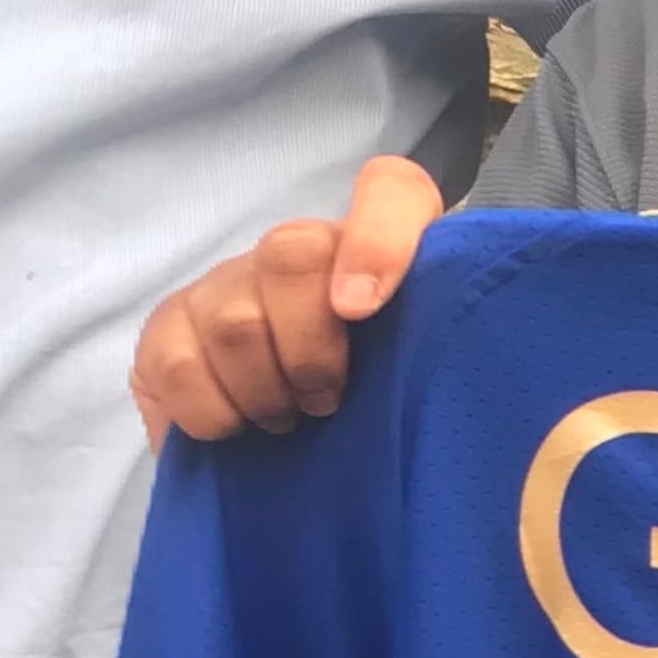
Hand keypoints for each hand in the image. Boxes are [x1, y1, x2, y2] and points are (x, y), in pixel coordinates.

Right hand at [133, 154, 447, 443]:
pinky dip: (210, 410)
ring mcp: (223, 286)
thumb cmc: (374, 414)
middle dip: (310, 349)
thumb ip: (453, 350)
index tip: (363, 311)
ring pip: (233, 318)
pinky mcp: (167, 333)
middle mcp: (295, 253)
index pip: (390, 191)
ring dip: (265, 390)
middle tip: (326, 402)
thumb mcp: (427, 384)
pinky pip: (174, 360)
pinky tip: (235, 427)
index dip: (379, 239)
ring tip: (285, 420)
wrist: (291, 466)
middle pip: (290, 252)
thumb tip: (491, 355)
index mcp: (375, 252)